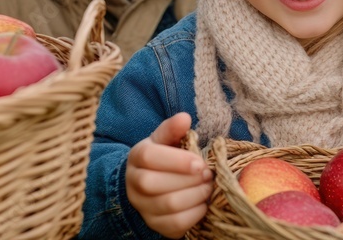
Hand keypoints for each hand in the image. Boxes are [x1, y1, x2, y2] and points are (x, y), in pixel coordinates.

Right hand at [126, 112, 212, 238]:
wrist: (147, 185)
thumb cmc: (162, 158)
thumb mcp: (164, 140)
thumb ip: (173, 129)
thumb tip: (184, 118)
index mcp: (137, 157)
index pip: (149, 158)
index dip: (177, 161)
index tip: (200, 163)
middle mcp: (134, 184)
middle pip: (155, 184)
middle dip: (189, 179)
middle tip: (208, 175)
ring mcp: (143, 207)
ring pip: (168, 205)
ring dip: (195, 195)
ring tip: (208, 187)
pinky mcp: (155, 225)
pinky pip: (176, 224)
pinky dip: (195, 213)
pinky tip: (203, 203)